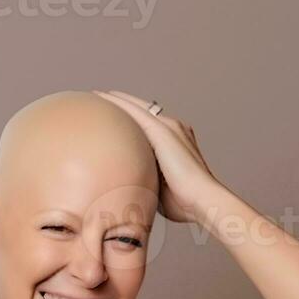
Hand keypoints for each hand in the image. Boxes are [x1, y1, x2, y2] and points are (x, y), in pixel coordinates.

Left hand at [92, 90, 225, 226]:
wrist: (202, 200)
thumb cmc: (184, 202)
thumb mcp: (160, 185)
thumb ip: (146, 178)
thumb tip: (127, 186)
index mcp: (175, 141)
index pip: (148, 126)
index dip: (130, 122)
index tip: (112, 121)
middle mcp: (173, 128)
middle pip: (141, 112)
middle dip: (122, 107)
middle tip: (99, 101)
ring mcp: (169, 126)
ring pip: (136, 108)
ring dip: (116, 101)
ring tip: (96, 95)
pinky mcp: (162, 130)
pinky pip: (134, 111)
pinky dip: (118, 103)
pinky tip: (101, 97)